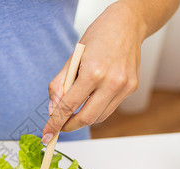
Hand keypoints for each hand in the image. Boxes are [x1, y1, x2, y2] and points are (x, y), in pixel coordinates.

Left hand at [43, 2, 145, 142]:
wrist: (127, 24)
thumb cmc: (98, 37)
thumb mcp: (72, 58)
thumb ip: (59, 86)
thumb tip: (52, 110)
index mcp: (93, 72)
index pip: (69, 106)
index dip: (55, 123)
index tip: (47, 133)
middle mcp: (112, 81)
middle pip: (86, 118)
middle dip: (69, 126)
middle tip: (59, 126)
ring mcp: (124, 86)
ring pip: (100, 116)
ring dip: (84, 118)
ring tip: (74, 109)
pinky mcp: (132, 88)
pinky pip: (110, 107)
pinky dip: (97, 108)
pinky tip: (92, 98)